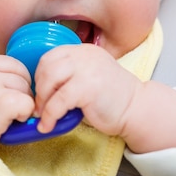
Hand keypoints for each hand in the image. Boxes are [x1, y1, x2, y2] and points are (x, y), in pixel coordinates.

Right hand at [0, 55, 34, 158]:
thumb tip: (22, 81)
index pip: (12, 62)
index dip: (19, 78)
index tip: (15, 93)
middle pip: (21, 76)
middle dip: (23, 93)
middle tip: (13, 110)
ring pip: (25, 90)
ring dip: (24, 104)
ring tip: (10, 118)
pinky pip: (26, 104)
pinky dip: (25, 113)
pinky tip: (14, 122)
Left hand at [33, 45, 175, 153]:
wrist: (136, 109)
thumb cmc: (111, 98)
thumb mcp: (89, 76)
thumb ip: (70, 75)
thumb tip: (40, 89)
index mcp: (84, 50)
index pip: (51, 55)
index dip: (40, 75)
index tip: (41, 92)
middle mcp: (84, 55)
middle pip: (47, 65)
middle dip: (39, 88)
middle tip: (40, 106)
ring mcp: (87, 69)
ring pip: (50, 80)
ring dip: (42, 101)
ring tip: (44, 116)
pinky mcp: (88, 87)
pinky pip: (59, 100)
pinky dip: (49, 115)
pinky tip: (49, 125)